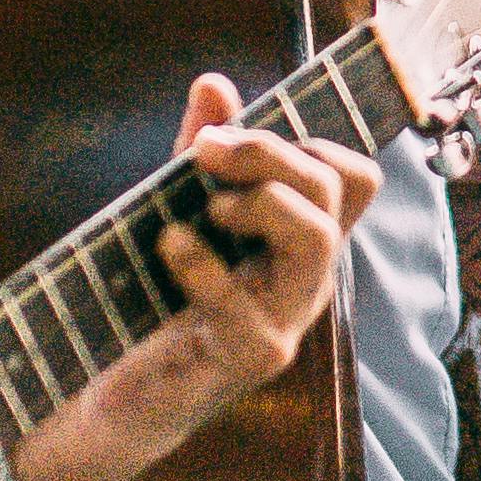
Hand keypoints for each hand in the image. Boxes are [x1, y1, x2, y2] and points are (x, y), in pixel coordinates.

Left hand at [54, 75, 377, 477]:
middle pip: (336, 193)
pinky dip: (204, 264)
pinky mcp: (251, 357)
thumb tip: (214, 83)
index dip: (315, 142)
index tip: (242, 135)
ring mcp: (286, 319)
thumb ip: (200, 154)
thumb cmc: (160, 301)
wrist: (124, 396)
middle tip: (206, 151)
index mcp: (299, 242)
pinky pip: (249, 306)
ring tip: (207, 207)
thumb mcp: (179, 211)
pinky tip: (168, 245)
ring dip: (261, 203)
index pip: (356, 180)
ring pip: (318, 240)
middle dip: (270, 151)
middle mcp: (306, 278)